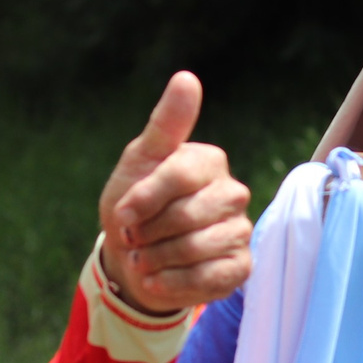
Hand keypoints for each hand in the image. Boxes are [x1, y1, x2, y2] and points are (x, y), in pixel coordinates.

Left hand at [99, 72, 251, 313]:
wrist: (135, 257)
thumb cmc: (137, 204)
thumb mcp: (140, 161)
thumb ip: (165, 124)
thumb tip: (187, 78)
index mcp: (209, 161)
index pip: (179, 176)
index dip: (145, 199)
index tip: (122, 214)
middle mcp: (233, 194)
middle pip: (187, 217)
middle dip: (149, 233)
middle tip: (134, 238)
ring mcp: (240, 231)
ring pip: (195, 250)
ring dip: (156, 260)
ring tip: (144, 259)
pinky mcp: (240, 267)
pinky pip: (207, 279)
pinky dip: (172, 283)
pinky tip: (157, 279)